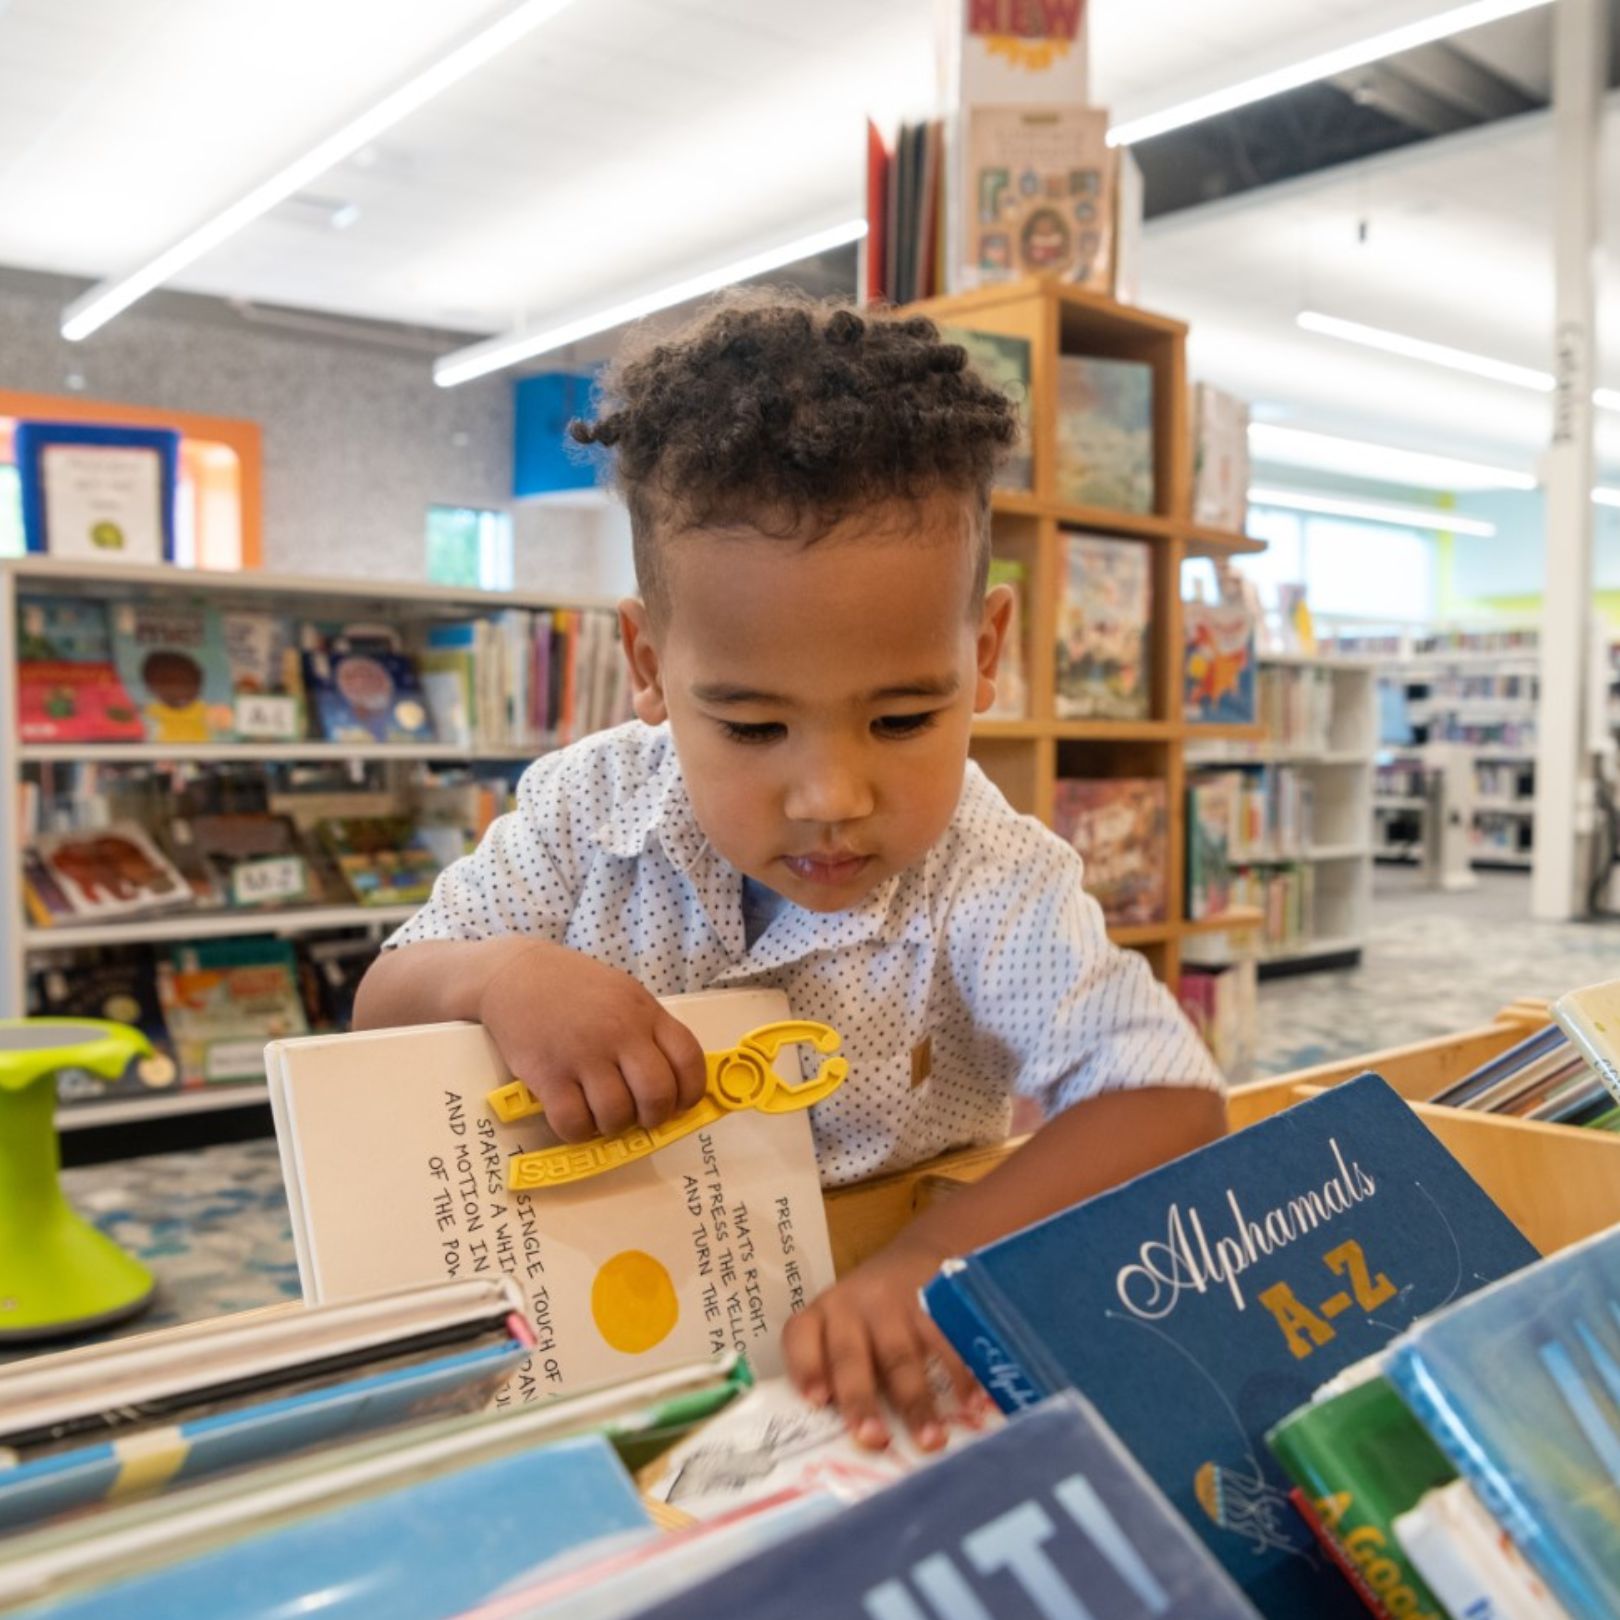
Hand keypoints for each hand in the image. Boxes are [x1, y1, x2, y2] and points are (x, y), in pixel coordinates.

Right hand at [476, 939, 707, 1141]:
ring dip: (614, 1126)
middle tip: (641, 1117)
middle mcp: (619, 1033)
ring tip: (604, 1115)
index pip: (688, 1059)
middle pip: (657, 1094)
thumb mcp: (624, 994)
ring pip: (616, 1114)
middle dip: (654, 1117)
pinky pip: (573, 1123)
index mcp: (645, 1012)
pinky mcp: (548, 1074)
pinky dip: (579, 1132)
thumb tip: (671, 1083)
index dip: (691, 1092)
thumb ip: (648, 1031)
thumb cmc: (575, 986)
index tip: (680, 1104)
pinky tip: (576, 1119)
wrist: (515, 973)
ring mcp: (583, 1054)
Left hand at [781, 1234, 979, 1452]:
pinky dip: (959, 1374)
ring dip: (917, 1401)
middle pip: (851, 1356)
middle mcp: (849, 1307)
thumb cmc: (871, 1316)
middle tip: (874, 1440)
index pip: (800, 1336)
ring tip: (930, 1440)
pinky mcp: (930, 1300)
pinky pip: (945, 1340)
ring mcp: (891, 1302)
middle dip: (862, 1400)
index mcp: (819, 1317)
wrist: (916, 1256)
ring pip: (901, 1355)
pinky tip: (969, 1404)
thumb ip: (842, 1375)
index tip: (817, 1401)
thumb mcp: (845, 1331)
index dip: (806, 1367)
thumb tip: (854, 1443)